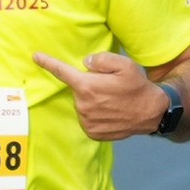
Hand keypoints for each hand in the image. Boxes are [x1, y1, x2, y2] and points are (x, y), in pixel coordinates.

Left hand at [33, 50, 167, 140]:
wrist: (153, 113)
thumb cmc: (139, 87)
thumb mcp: (125, 65)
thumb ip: (101, 59)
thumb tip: (85, 63)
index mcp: (88, 86)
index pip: (62, 72)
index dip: (48, 63)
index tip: (36, 57)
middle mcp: (83, 105)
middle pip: (78, 90)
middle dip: (89, 86)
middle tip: (110, 88)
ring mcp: (87, 121)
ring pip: (82, 105)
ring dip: (92, 101)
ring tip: (113, 102)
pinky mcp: (92, 132)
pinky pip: (87, 119)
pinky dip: (96, 115)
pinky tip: (111, 113)